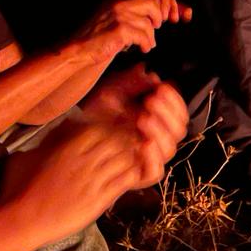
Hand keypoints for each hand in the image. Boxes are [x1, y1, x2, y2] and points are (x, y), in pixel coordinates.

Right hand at [0, 115, 144, 241]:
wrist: (22, 221)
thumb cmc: (19, 188)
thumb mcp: (29, 155)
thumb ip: (47, 141)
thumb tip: (58, 130)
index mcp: (67, 147)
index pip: (100, 127)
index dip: (110, 127)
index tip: (113, 132)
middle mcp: (83, 161)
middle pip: (117, 140)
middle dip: (126, 139)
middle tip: (129, 144)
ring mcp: (92, 181)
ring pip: (125, 158)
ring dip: (131, 156)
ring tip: (131, 159)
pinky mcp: (98, 200)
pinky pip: (124, 181)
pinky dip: (131, 175)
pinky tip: (129, 176)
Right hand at [72, 0, 192, 64]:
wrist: (79, 49)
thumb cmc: (101, 37)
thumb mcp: (117, 18)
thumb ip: (137, 12)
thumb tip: (166, 13)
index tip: (172, 13)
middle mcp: (118, 2)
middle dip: (163, 12)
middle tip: (163, 24)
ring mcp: (118, 15)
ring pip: (149, 21)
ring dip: (152, 34)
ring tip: (148, 42)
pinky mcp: (119, 30)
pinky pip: (144, 35)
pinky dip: (147, 43)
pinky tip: (143, 48)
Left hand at [83, 66, 187, 187]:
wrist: (72, 141)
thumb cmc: (92, 116)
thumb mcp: (109, 93)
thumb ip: (128, 83)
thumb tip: (150, 75)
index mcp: (156, 120)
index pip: (177, 113)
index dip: (174, 100)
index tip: (162, 87)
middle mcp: (155, 139)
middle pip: (178, 130)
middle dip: (168, 113)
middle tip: (151, 100)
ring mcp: (148, 158)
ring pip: (170, 149)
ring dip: (161, 131)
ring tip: (143, 118)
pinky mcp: (138, 176)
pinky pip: (155, 172)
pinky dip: (153, 158)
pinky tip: (143, 144)